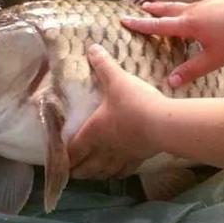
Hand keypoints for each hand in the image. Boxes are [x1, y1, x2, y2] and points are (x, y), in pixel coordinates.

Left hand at [68, 44, 165, 179]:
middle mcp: (105, 148)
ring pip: (104, 171)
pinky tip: (118, 172)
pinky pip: (125, 170)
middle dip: (78, 170)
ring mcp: (123, 156)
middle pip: (87, 167)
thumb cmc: (134, 102)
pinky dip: (118, 173)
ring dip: (95, 174)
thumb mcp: (116, 79)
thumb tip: (92, 48)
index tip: (60, 159)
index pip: (74, 149)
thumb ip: (104, 65)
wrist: (163, 123)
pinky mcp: (139, 159)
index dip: (65, 155)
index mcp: (94, 131)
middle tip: (72, 171)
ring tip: (92, 174)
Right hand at [122, 0, 223, 86]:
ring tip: (162, 8)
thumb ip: (191, 70)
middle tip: (140, 8)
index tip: (123, 19)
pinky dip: (186, 9)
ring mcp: (205, 4)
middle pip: (167, 10)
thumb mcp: (213, 58)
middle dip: (153, 10)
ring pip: (181, 6)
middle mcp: (192, 11)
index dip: (140, 25)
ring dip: (168, 7)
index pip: (158, 26)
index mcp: (187, 25)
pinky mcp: (216, 2)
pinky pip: (195, 6)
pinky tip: (194, 14)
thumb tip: (169, 82)